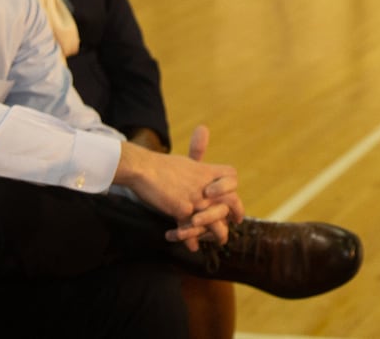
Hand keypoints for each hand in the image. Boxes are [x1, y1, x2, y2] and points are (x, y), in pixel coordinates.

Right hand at [114, 131, 244, 251]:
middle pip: (232, 200)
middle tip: (237, 221)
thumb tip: (203, 132)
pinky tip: (192, 247)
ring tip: (220, 241)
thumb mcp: (185, 161)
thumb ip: (197, 159)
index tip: (233, 199)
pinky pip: (191, 229)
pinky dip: (191, 240)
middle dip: (236, 212)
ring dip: (219, 234)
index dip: (233, 187)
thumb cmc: (161, 166)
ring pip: (215, 220)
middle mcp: (205, 185)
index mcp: (206, 171)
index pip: (232, 176)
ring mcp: (194, 198)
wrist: (143, 168)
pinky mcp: (182, 210)